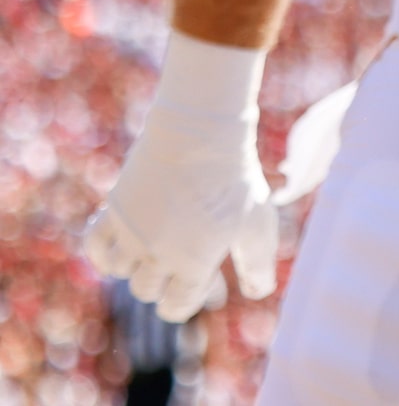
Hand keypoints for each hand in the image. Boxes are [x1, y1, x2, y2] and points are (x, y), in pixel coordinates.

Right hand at [82, 97, 278, 323]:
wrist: (201, 136)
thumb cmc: (234, 181)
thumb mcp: (258, 223)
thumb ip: (259, 263)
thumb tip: (259, 292)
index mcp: (192, 265)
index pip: (175, 308)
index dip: (189, 297)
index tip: (205, 272)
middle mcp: (155, 256)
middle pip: (146, 291)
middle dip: (165, 278)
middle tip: (186, 248)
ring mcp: (130, 235)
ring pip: (121, 272)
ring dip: (138, 262)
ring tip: (162, 237)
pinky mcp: (112, 213)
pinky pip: (94, 248)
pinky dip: (104, 252)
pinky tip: (124, 241)